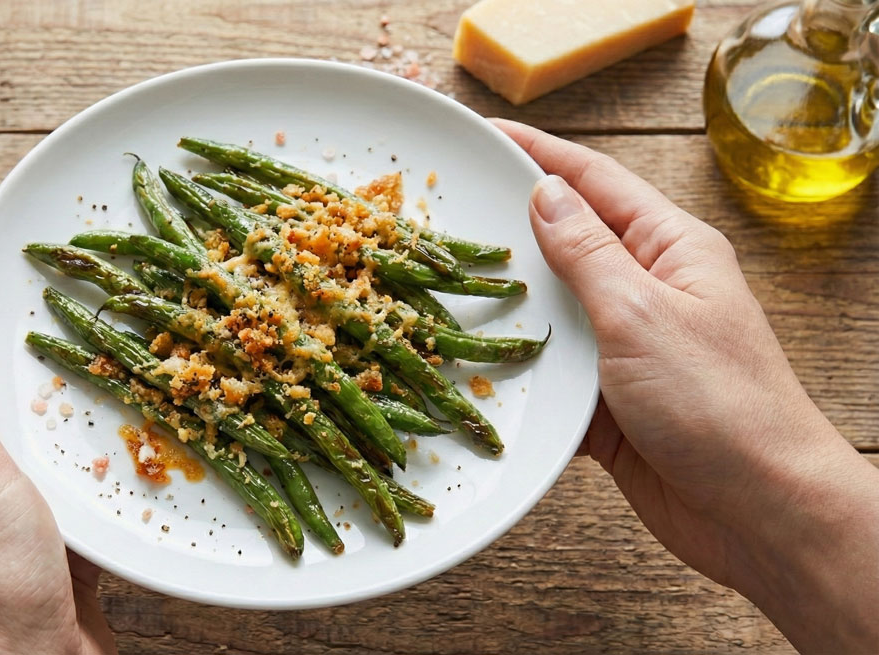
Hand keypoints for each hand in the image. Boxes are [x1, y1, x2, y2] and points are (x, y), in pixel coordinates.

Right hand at [494, 120, 878, 652]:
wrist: (757, 512)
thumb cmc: (717, 404)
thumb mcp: (642, 313)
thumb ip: (587, 254)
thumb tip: (544, 192)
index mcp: (670, 249)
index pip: (595, 182)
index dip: (540, 153)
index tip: (485, 134)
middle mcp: (646, 290)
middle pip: (567, 243)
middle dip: (510, 228)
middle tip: (445, 211)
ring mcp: (625, 347)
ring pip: (551, 311)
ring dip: (507, 304)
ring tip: (440, 284)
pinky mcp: (606, 402)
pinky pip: (550, 373)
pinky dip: (517, 370)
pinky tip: (471, 365)